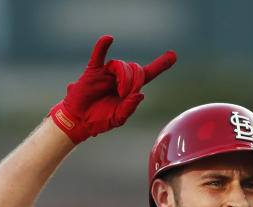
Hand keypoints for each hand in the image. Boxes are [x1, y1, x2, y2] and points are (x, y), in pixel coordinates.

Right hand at [49, 35, 176, 143]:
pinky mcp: (93, 71)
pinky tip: (108, 39)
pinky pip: (99, 55)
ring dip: (124, 78)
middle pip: (135, 70)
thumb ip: (130, 107)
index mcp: (129, 89)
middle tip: (125, 95)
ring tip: (120, 92)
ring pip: (121, 65)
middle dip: (134, 82)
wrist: (79, 121)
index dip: (160, 65)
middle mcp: (120, 78)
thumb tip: (140, 93)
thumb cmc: (100, 120)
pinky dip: (102, 46)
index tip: (173, 55)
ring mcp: (107, 73)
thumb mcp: (119, 118)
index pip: (148, 74)